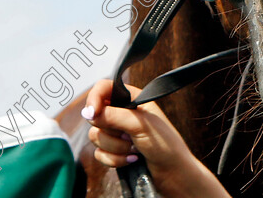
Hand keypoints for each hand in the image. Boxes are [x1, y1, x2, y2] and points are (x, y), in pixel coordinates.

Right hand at [83, 79, 230, 197]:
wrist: (173, 173)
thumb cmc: (165, 144)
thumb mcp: (141, 125)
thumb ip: (115, 115)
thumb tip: (89, 112)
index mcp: (132, 99)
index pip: (104, 88)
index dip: (94, 99)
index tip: (93, 114)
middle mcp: (122, 114)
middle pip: (96, 116)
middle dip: (112, 131)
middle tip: (129, 135)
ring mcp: (117, 133)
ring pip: (96, 137)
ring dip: (116, 147)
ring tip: (135, 148)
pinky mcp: (113, 152)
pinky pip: (99, 154)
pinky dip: (114, 159)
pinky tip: (132, 159)